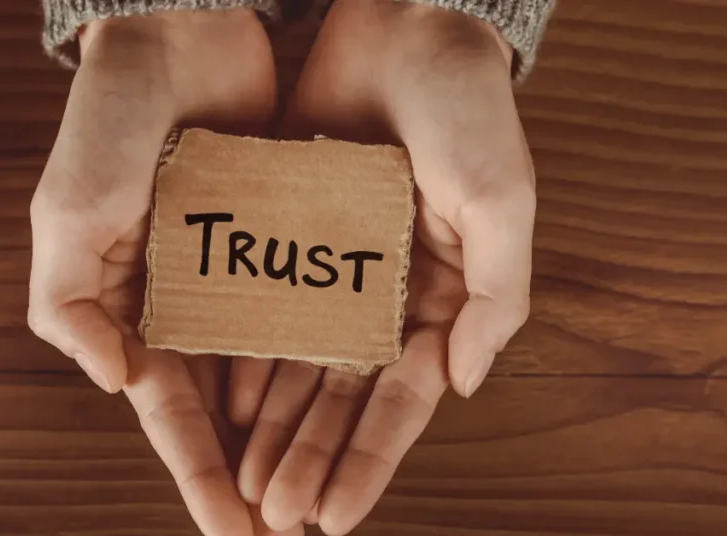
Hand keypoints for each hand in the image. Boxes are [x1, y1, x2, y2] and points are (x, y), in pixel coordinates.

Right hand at [27, 12, 299, 534]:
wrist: (179, 34)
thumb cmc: (108, 121)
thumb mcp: (66, 213)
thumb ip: (71, 304)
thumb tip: (117, 383)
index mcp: (135, 305)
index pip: (171, 409)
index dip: (198, 471)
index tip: (229, 529)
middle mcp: (193, 299)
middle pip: (231, 405)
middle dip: (257, 467)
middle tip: (292, 525)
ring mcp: (245, 270)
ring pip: (280, 367)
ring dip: (300, 427)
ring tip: (329, 483)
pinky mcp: (290, 237)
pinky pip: (314, 305)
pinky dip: (328, 352)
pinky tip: (355, 397)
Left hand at [227, 1, 534, 532]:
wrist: (402, 21)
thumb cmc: (466, 107)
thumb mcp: (501, 200)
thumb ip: (495, 297)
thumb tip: (461, 385)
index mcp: (441, 293)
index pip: (401, 398)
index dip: (369, 460)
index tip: (335, 516)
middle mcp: (385, 291)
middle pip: (341, 395)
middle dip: (312, 457)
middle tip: (277, 515)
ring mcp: (333, 266)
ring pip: (297, 362)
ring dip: (275, 425)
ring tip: (248, 481)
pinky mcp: (287, 234)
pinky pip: (263, 305)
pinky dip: (246, 355)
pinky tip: (225, 403)